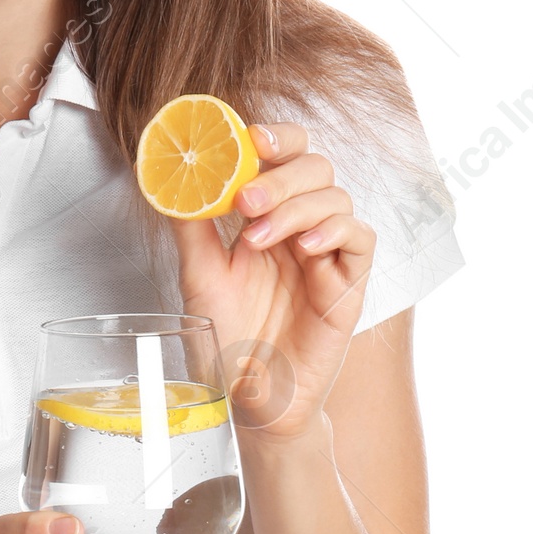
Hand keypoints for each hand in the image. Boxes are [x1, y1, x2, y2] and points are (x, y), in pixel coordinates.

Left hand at [168, 121, 375, 443]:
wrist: (247, 397)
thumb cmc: (224, 338)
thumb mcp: (198, 274)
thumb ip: (191, 225)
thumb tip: (173, 179)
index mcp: (264, 215)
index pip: (283, 155)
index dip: (275, 137)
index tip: (249, 137)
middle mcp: (298, 226)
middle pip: (314, 166)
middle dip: (280, 174)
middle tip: (245, 200)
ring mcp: (326, 253)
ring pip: (336, 196)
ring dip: (296, 206)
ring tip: (258, 238)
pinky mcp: (348, 284)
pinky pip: (360, 238)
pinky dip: (333, 231)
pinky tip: (303, 247)